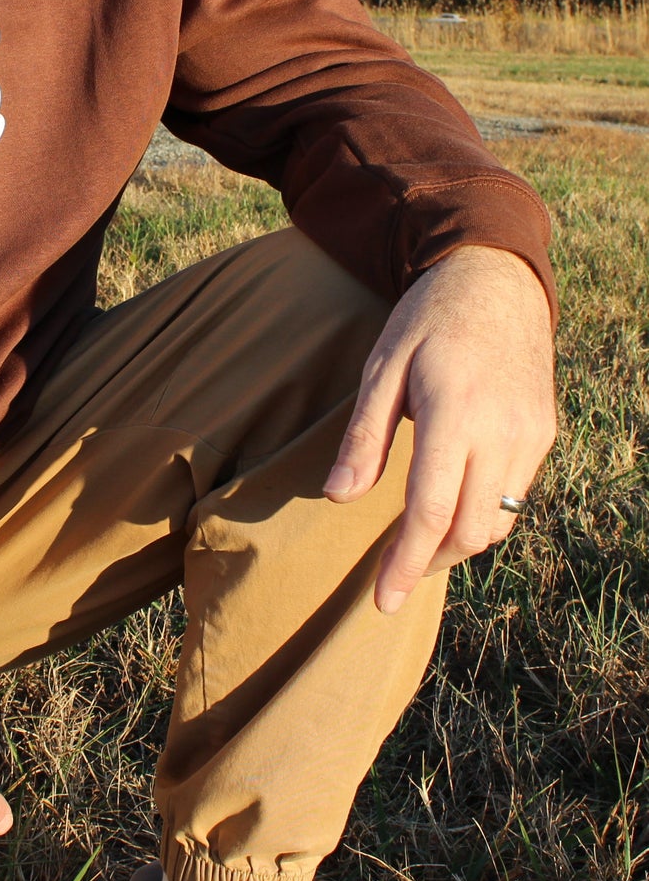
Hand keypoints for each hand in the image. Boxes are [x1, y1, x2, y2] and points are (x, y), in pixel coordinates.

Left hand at [324, 245, 555, 613]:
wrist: (496, 280)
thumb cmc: (426, 321)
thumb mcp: (381, 368)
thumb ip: (364, 437)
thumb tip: (337, 498)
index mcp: (454, 414)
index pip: (430, 512)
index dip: (405, 564)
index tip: (382, 600)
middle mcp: (503, 432)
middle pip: (469, 530)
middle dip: (430, 562)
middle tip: (392, 575)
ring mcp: (532, 435)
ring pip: (499, 520)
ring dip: (457, 541)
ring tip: (417, 544)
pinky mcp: (545, 433)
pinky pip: (515, 493)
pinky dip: (482, 511)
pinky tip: (450, 504)